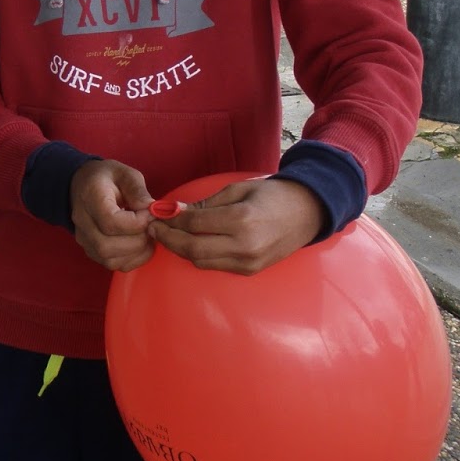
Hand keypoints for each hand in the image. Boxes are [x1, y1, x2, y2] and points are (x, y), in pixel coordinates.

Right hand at [70, 159, 154, 271]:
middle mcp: (82, 222)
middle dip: (137, 241)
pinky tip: (141, 245)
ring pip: (109, 260)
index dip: (136, 223)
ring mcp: (84, 239)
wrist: (82, 184)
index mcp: (90, 197)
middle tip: (151, 228)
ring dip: (136, 253)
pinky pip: (112, 264)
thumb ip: (138, 190)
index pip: (110, 222)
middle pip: (107, 246)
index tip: (150, 214)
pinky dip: (132, 259)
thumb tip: (151, 210)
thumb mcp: (125, 173)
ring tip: (147, 236)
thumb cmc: (107, 178)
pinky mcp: (91, 250)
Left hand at [148, 176, 325, 273]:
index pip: (193, 224)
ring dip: (180, 249)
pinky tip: (188, 243)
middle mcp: (244, 246)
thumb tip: (174, 211)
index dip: (170, 220)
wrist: (306, 213)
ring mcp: (247, 262)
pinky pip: (215, 265)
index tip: (156, 213)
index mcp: (241, 220)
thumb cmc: (272, 195)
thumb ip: (205, 204)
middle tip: (153, 228)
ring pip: (200, 261)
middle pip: (192, 248)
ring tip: (166, 235)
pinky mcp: (249, 271)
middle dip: (168, 239)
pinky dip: (198, 256)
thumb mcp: (237, 190)